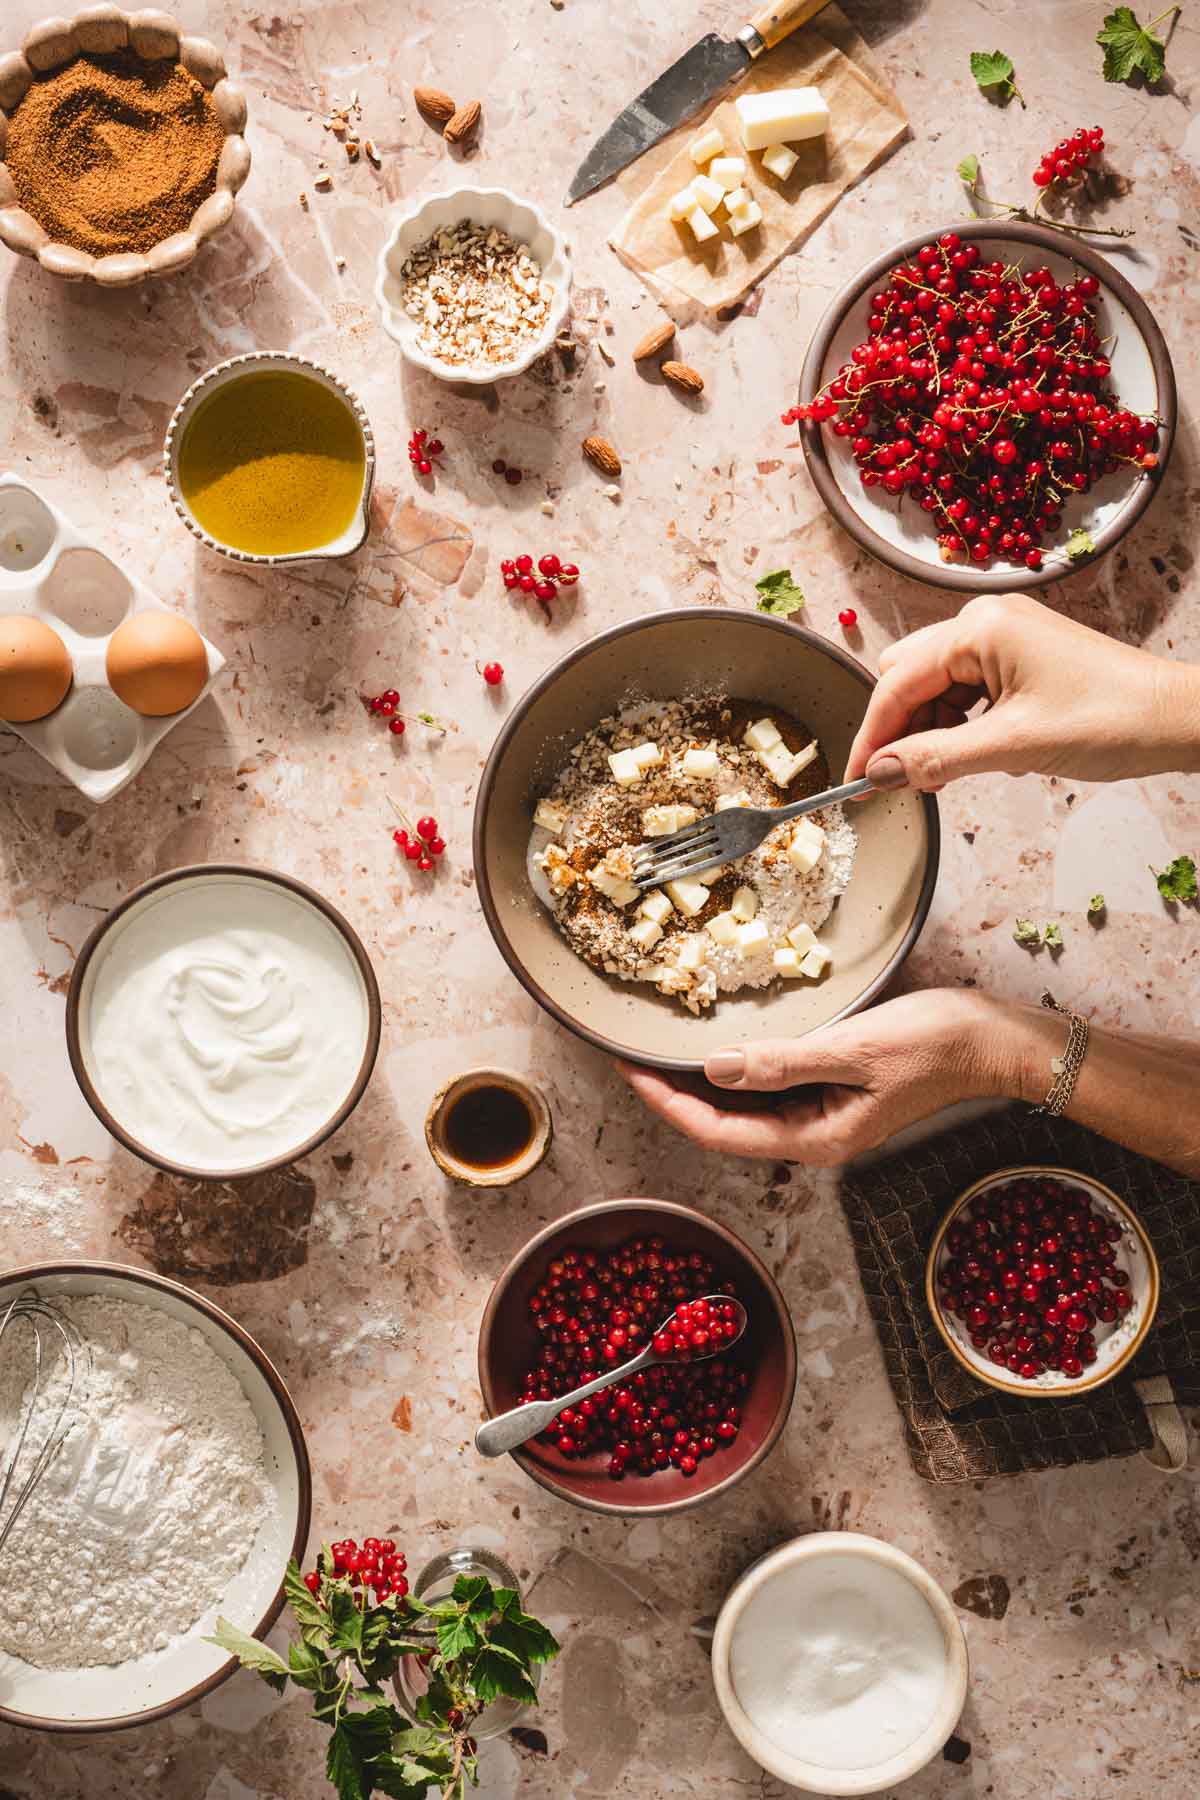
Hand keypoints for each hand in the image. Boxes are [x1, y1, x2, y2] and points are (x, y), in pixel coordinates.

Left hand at [617, 991, 1023, 1163]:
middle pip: (724, 1124)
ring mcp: (824, 1115)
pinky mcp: (833, 1091)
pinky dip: (737, 1069)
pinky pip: (769, 1088)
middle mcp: (815, 1135)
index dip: (667, 1103)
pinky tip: (719, 1045)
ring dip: (701, 1082)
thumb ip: (782, 1061)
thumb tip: (715, 1068)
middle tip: (629, 1055)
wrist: (995, 1041)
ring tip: (659, 1049)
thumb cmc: (934, 1044)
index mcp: (817, 1137)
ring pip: (743, 1108)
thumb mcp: (853, 1048)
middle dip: (673, 1094)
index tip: (629, 1070)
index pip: (718, 1131)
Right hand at [844, 593, 1198, 791]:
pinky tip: (971, 757)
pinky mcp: (1020, 656)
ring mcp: (1004, 636)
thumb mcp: (1012, 748)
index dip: (872, 737)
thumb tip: (880, 774)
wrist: (1176, 719)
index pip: (897, 684)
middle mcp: (985, 621)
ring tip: (942, 777)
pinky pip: (966, 690)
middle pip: (908, 678)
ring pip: (935, 687)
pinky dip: (958, 726)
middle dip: (899, 732)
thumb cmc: (1109, 720)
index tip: (856, 781)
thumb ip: (936, 759)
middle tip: (902, 782)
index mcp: (980, 628)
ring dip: (930, 733)